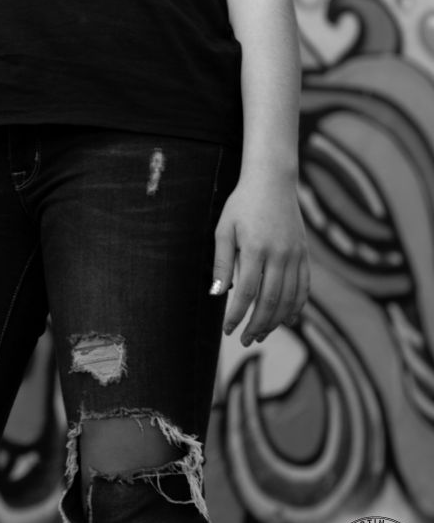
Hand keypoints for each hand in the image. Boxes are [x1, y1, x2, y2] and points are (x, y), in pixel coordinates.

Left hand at [210, 172, 309, 346]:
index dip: (237, 315)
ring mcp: (295, 255)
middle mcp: (279, 254)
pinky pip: (304, 287)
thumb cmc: (242, 204)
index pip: (247, 293)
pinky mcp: (304, 254)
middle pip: (270, 302)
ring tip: (261, 334)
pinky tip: (288, 320)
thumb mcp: (224, 228)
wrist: (272, 181)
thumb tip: (217, 294)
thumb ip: (222, 262)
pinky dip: (297, 307)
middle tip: (245, 340)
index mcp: (255, 248)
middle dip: (256, 325)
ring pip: (289, 299)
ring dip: (276, 322)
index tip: (227, 329)